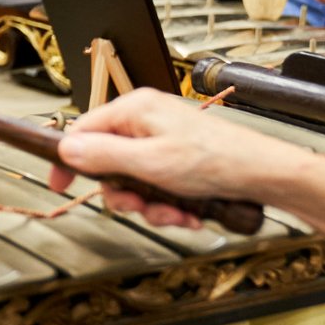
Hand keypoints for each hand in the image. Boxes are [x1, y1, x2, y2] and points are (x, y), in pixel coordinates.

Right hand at [47, 89, 310, 228]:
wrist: (265, 174)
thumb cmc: (217, 160)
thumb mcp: (150, 163)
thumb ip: (103, 156)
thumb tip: (66, 148)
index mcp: (135, 110)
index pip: (83, 130)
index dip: (69, 160)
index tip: (59, 185)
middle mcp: (146, 121)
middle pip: (109, 162)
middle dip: (126, 194)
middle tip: (141, 207)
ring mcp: (164, 139)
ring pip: (135, 180)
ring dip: (151, 205)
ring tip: (176, 214)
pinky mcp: (180, 159)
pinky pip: (158, 185)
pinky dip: (169, 204)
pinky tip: (188, 213)